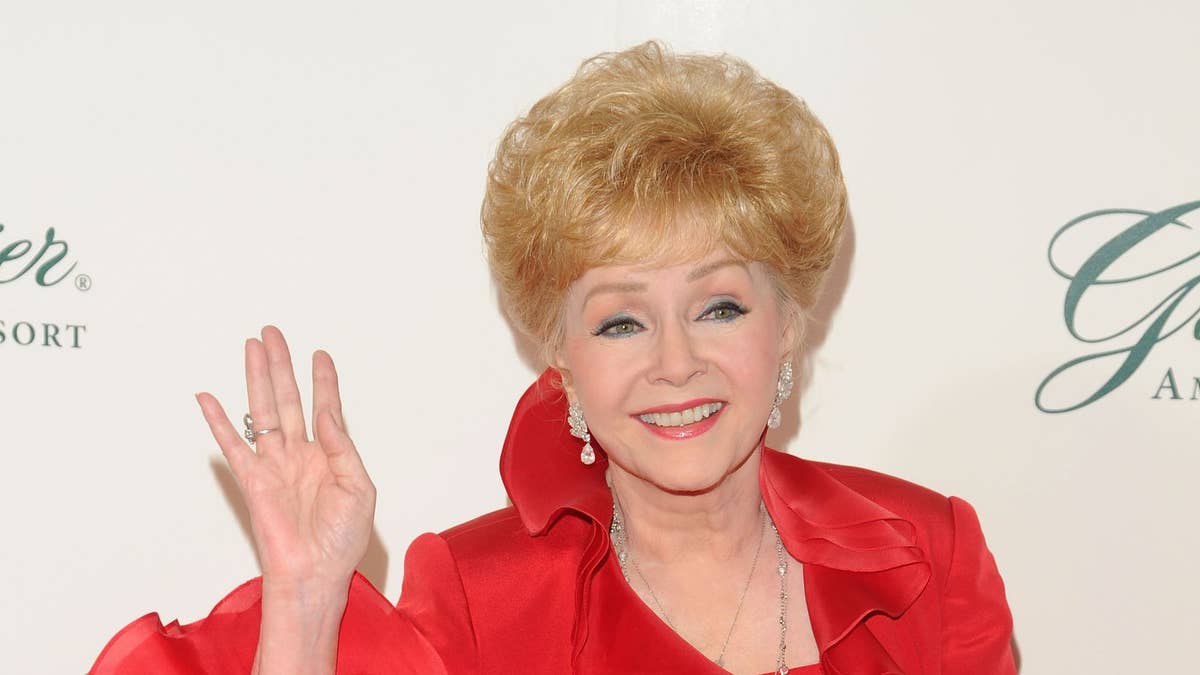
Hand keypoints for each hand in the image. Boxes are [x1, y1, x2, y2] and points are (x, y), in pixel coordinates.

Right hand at [196, 326, 376, 588]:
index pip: (325, 408)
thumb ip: (343, 447)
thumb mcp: (359, 488)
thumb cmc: (341, 540)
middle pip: (288, 398)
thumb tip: (326, 412)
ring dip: (256, 378)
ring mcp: (274, 464)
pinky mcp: (253, 480)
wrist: (316, 574)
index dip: (324, 381)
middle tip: (274, 333)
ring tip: (253, 346)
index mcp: (329, 456)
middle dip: (281, 365)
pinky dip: (218, 422)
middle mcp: (300, 455)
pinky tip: (208, 398)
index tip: (321, 354)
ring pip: (263, 410)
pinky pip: (232, 446)